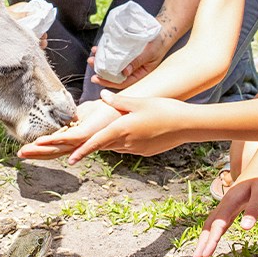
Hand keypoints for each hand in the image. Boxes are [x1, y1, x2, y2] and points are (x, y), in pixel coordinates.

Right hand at [15, 99, 120, 159]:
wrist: (123, 107)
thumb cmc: (108, 108)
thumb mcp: (87, 111)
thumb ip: (76, 116)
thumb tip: (68, 117)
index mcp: (77, 138)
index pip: (55, 146)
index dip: (40, 150)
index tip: (25, 151)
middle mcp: (78, 142)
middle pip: (53, 150)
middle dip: (35, 153)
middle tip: (19, 156)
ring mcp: (82, 139)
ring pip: (58, 147)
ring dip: (40, 149)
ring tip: (25, 152)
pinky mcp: (87, 133)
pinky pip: (67, 138)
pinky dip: (53, 140)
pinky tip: (40, 141)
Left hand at [65, 91, 191, 163]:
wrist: (187, 125)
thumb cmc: (164, 110)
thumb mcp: (139, 102)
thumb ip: (119, 101)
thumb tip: (102, 96)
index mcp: (122, 129)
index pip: (96, 142)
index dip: (82, 151)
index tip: (70, 159)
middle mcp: (127, 142)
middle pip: (102, 146)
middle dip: (88, 147)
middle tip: (72, 151)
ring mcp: (136, 149)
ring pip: (114, 147)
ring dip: (104, 144)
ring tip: (95, 139)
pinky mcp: (145, 151)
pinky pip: (126, 148)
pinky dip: (119, 143)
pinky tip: (122, 135)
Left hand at [86, 41, 161, 89]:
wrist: (163, 29)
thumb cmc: (159, 42)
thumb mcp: (149, 53)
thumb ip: (137, 62)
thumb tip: (124, 73)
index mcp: (140, 74)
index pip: (122, 82)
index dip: (108, 82)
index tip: (96, 78)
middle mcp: (133, 69)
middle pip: (114, 74)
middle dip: (101, 70)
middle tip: (90, 63)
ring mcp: (129, 60)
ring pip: (112, 64)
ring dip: (101, 60)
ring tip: (92, 55)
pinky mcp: (127, 51)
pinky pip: (114, 54)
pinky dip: (106, 51)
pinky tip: (98, 48)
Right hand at [191, 173, 257, 256]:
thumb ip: (254, 210)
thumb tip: (245, 229)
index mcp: (231, 200)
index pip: (218, 225)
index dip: (211, 241)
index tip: (204, 256)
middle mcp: (227, 201)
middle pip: (210, 224)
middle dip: (203, 241)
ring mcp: (230, 202)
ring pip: (214, 222)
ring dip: (207, 237)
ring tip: (202, 251)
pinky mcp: (236, 202)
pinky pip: (222, 219)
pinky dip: (216, 230)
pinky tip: (216, 236)